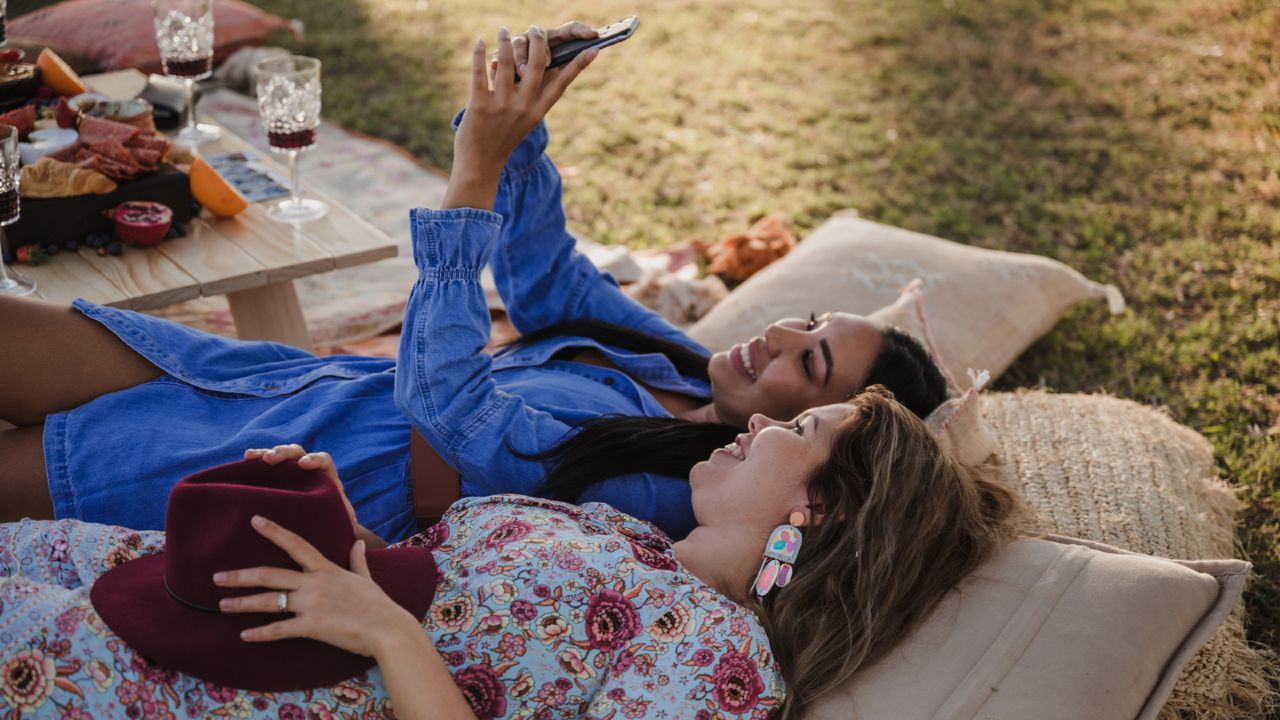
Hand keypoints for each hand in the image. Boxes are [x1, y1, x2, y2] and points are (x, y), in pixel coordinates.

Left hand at [214, 515, 419, 657]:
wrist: (387, 628)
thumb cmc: (379, 605)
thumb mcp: (366, 579)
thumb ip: (358, 561)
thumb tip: (358, 543)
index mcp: (326, 569)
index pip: (296, 544)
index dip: (274, 531)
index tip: (254, 520)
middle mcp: (314, 583)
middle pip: (270, 574)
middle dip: (240, 575)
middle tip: (217, 577)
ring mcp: (311, 604)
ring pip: (269, 601)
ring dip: (242, 603)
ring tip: (222, 605)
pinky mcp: (311, 625)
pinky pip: (279, 629)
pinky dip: (260, 633)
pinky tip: (244, 636)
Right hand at [244, 445, 385, 547]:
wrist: (319, 529)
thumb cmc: (332, 527)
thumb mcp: (339, 525)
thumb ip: (346, 523)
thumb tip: (356, 533)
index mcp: (327, 479)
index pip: (323, 461)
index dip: (314, 460)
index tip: (304, 465)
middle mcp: (309, 471)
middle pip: (298, 453)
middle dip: (284, 454)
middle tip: (271, 460)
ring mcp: (291, 473)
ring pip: (281, 456)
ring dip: (267, 453)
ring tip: (251, 457)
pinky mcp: (276, 478)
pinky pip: (266, 465)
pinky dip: (256, 461)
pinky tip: (245, 460)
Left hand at [443, 24, 597, 209]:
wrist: (480, 166)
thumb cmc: (502, 142)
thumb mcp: (524, 123)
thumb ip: (532, 100)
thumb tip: (539, 73)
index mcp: (537, 112)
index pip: (562, 83)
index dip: (578, 65)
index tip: (594, 49)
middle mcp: (523, 107)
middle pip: (537, 66)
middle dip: (539, 41)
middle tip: (536, 28)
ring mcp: (502, 106)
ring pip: (506, 63)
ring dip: (506, 41)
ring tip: (504, 30)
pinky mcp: (479, 106)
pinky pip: (480, 73)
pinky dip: (479, 54)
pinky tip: (478, 41)